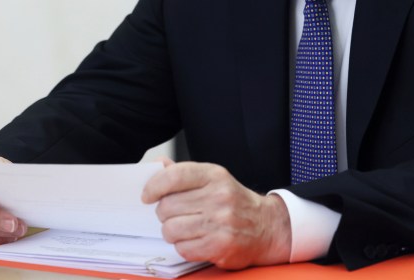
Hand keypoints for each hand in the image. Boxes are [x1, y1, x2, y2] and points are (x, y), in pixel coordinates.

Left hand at [141, 159, 290, 268]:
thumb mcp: (213, 180)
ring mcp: (221, 222)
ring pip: (171, 229)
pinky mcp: (221, 245)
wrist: (266, 226)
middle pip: (166, 206)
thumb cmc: (234, 202)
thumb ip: (184, 173)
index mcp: (214, 175)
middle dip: (165, 214)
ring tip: (184, 229)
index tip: (147, 196)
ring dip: (172, 232)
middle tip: (175, 215)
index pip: (174, 176)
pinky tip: (195, 240)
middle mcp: (219, 196)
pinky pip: (183, 248)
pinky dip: (184, 247)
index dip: (154, 186)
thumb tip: (157, 164)